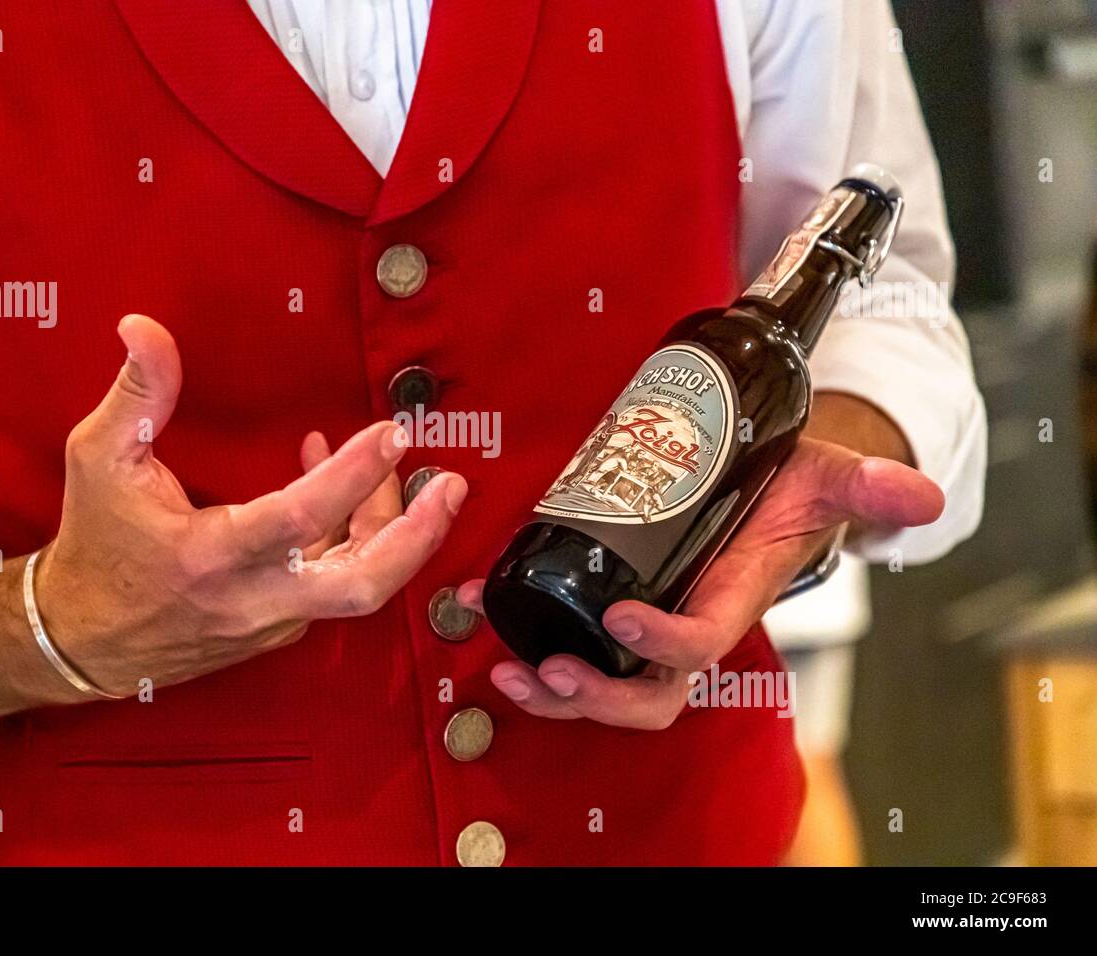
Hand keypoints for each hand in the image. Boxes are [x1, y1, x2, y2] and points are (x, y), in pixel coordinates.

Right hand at [35, 314, 465, 696]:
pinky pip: (334, 584)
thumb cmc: (95, 545)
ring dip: (392, 530)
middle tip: (452, 488)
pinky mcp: (278, 628)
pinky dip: (354, 539)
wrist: (82, 641)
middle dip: (418, 538)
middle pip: (361, 585)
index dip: (353, 477)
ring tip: (402, 471)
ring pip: (356, 585)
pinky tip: (345, 492)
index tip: (392, 433)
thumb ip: (137, 393)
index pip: (298, 519)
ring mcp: (271, 620)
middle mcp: (252, 598)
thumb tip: (143, 327)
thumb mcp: (100, 459)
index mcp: (210, 555)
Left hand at [457, 436, 942, 729]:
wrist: (766, 490)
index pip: (698, 644)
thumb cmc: (791, 492)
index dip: (662, 642)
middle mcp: (685, 623)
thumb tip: (919, 496)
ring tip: (505, 667)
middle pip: (644, 693)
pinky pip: (570, 634)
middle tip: (550, 672)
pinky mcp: (615, 598)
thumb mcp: (828, 479)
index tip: (620, 616)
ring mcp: (649, 618)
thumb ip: (869, 486)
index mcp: (728, 602)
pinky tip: (475, 605)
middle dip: (596, 697)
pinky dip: (525, 628)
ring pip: (602, 680)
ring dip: (551, 687)